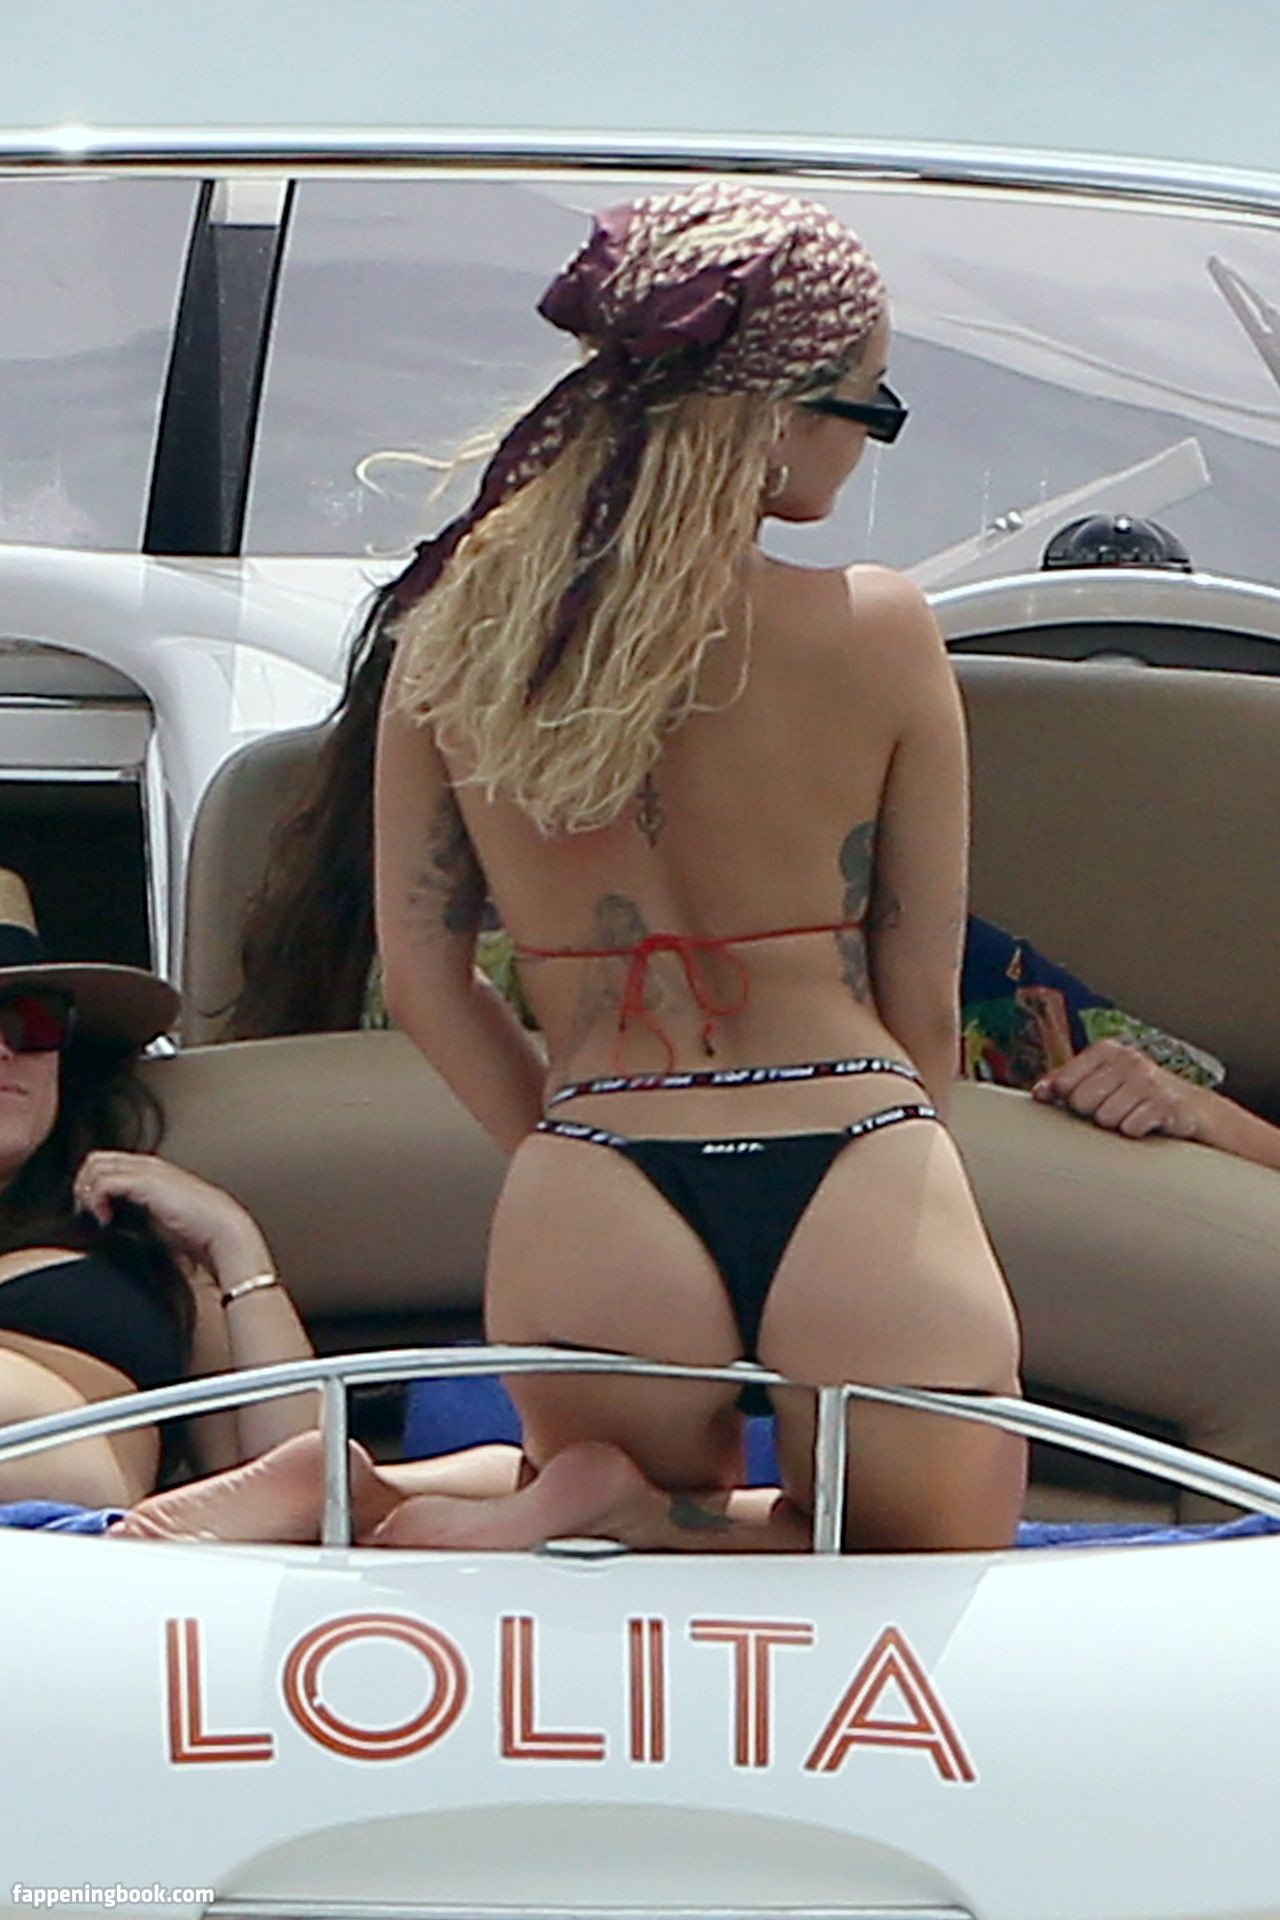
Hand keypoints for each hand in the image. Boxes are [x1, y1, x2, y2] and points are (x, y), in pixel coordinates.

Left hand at [72, 1152, 270, 1278]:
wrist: (224, 1233)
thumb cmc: (200, 1233)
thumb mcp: (161, 1220)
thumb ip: (139, 1213)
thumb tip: (113, 1223)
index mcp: (155, 1171)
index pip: (110, 1164)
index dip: (94, 1186)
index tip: (96, 1214)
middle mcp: (149, 1165)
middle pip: (97, 1159)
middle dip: (85, 1185)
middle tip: (91, 1214)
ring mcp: (147, 1171)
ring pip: (95, 1165)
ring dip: (88, 1192)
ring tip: (97, 1216)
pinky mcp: (145, 1182)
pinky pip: (103, 1181)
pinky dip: (96, 1200)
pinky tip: (106, 1219)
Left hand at [1031, 1040, 1204, 1140]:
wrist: (1192, 1111)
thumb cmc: (1137, 1098)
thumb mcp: (1102, 1083)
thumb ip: (1067, 1084)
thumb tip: (1037, 1092)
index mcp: (1106, 1050)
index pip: (1063, 1083)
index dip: (1070, 1100)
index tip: (1084, 1102)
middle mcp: (1127, 1058)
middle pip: (1081, 1102)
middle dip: (1094, 1114)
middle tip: (1117, 1109)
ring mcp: (1147, 1079)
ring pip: (1104, 1118)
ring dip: (1117, 1125)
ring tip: (1133, 1116)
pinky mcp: (1165, 1103)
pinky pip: (1129, 1128)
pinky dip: (1136, 1132)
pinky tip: (1148, 1124)